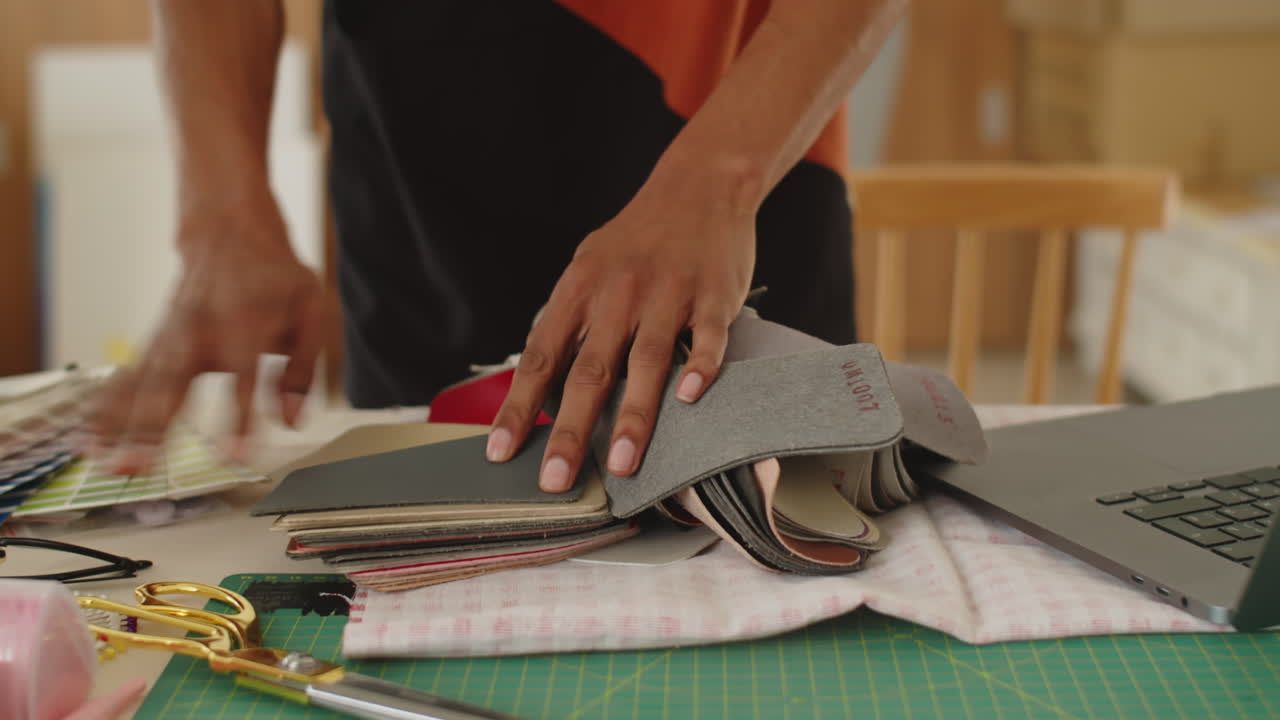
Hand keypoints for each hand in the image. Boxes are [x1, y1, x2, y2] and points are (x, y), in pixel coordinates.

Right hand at [89, 197, 330, 473]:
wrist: (232, 232)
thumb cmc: (277, 276)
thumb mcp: (311, 311)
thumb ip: (302, 369)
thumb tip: (293, 419)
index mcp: (248, 325)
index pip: (245, 379)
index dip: (240, 419)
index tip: (234, 456)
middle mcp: (202, 331)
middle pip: (175, 384)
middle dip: (153, 427)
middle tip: (138, 465)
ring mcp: (172, 335)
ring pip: (142, 383)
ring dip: (121, 424)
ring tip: (105, 460)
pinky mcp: (156, 340)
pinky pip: (127, 376)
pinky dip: (107, 406)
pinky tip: (90, 437)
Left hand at [487, 171, 754, 491]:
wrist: (700, 185)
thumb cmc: (640, 238)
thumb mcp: (589, 267)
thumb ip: (570, 321)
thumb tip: (540, 382)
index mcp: (580, 288)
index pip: (542, 356)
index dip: (519, 407)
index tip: (501, 452)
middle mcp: (619, 293)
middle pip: (589, 371)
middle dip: (568, 430)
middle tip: (555, 479)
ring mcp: (668, 294)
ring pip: (645, 362)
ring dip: (632, 417)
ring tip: (620, 465)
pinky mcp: (713, 296)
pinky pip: (705, 337)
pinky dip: (699, 367)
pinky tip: (691, 400)